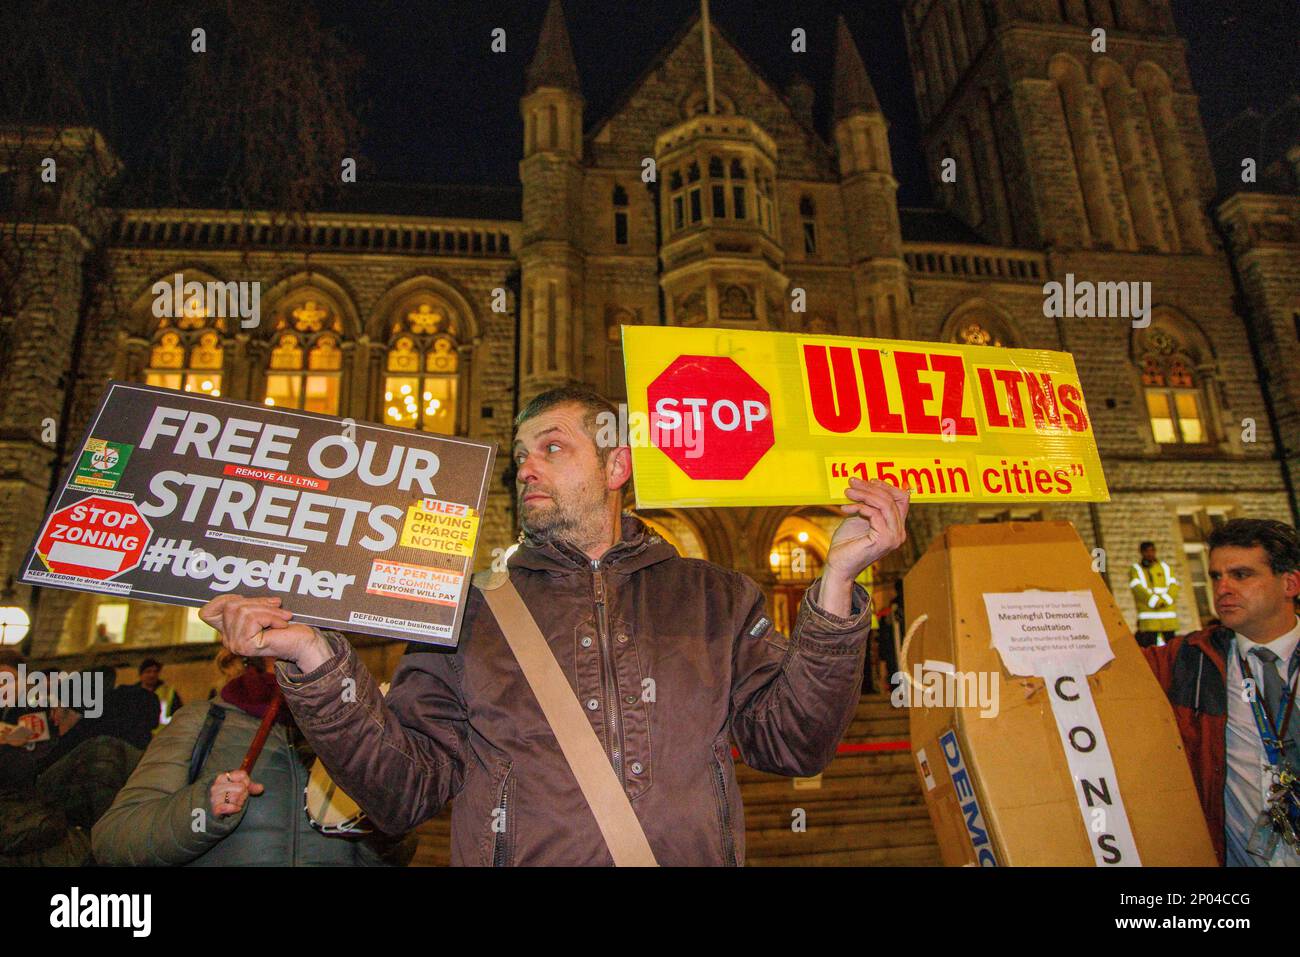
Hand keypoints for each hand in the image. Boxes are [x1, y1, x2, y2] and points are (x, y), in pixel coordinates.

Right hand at [199, 595, 330, 671]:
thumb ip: (251, 602)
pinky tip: (282, 624)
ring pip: (243, 611)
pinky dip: (271, 617)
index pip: (206, 613)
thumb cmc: (289, 625)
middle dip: (258, 601)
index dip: (221, 599)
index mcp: (229, 630)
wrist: (306, 643)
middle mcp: (227, 639)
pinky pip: (252, 618)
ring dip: (268, 610)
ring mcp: (234, 644)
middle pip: (231, 606)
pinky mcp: (245, 646)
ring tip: (283, 616)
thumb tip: (249, 587)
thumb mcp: (264, 608)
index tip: (245, 597)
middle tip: (278, 605)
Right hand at [209, 769, 263, 817]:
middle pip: (241, 787)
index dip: (247, 782)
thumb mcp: (241, 788)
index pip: (242, 775)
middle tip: (239, 797)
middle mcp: (216, 786)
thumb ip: (251, 786)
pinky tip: (235, 808)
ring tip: (236, 803)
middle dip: (243, 794)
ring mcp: (214, 798)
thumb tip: (260, 788)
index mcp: (223, 777)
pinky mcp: (215, 809)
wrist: (217, 811)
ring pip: (235, 797)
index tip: (244, 787)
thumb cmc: (230, 796)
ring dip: (239, 802)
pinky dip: (234, 808)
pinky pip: (228, 807)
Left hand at [826, 478, 911, 582]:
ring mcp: (893, 537)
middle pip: (891, 499)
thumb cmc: (847, 542)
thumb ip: (868, 504)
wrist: (838, 564)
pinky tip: (845, 509)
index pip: (902, 499)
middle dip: (870, 487)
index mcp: (896, 526)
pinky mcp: (884, 540)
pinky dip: (859, 507)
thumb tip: (870, 482)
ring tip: (847, 493)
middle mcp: (899, 532)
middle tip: (852, 482)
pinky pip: (875, 514)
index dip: (887, 486)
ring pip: (884, 504)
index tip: (869, 480)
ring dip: (864, 494)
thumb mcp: (859, 517)